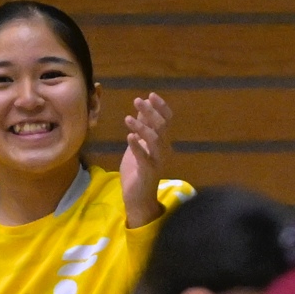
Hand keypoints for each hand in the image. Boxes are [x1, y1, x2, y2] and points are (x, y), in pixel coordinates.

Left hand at [121, 92, 172, 225]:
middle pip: (162, 126)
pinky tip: (129, 137)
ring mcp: (157, 161)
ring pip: (155, 140)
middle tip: (138, 100)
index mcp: (162, 143)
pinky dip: (137, 146)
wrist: (138, 198)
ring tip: (128, 118)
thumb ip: (142, 128)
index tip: (150, 95)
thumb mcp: (138, 145)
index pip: (167, 120)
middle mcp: (163, 150)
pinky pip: (144, 157)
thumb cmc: (137, 171)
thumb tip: (142, 107)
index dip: (160, 107)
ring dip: (142, 127)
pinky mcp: (148, 172)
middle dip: (150, 112)